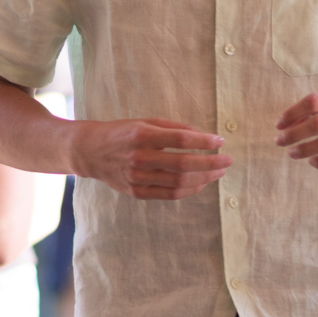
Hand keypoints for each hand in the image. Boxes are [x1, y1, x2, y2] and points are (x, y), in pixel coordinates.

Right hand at [72, 118, 231, 199]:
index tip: (220, 141)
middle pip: (183, 165)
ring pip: (179, 183)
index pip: (180, 139)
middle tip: (227, 160)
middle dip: (210, 163)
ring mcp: (137, 178)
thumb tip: (203, 136)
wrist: (90, 151)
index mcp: (141, 135)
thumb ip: (173, 128)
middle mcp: (139, 158)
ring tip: (219, 172)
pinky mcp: (136, 192)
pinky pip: (169, 195)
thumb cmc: (122, 132)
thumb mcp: (145, 121)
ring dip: (204, 178)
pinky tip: (202, 183)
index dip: (203, 142)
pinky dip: (190, 190)